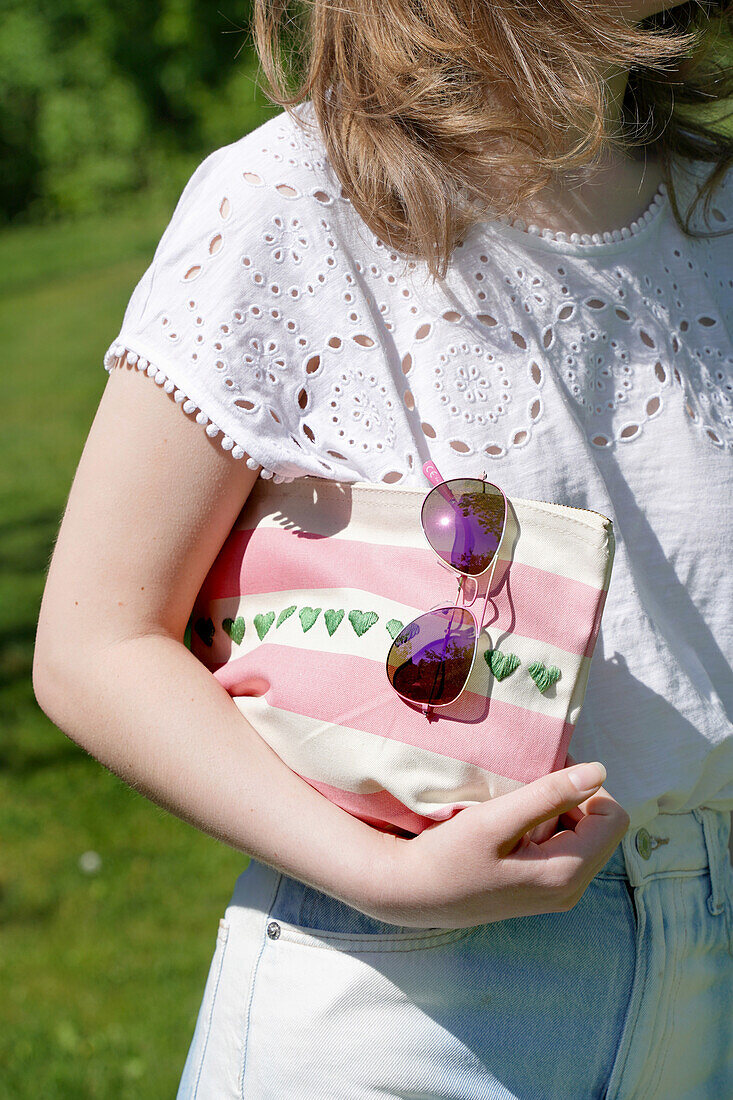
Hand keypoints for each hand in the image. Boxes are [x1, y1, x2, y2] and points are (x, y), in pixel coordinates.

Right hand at [375, 758, 629, 928]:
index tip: (547, 775)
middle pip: (602, 828)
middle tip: (530, 786)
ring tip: (517, 806)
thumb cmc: (449, 856)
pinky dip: (547, 830)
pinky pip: (565, 850)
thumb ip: (549, 796)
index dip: (586, 788)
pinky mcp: (542, 892)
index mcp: (567, 874)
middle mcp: (571, 890)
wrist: (413, 893)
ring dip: (558, 814)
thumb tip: (600, 771)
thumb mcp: (495, 820)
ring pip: (584, 838)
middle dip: (573, 799)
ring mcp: (557, 894)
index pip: (613, 818)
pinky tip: (513, 827)